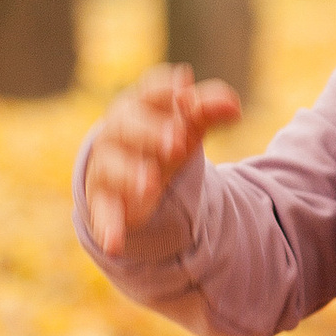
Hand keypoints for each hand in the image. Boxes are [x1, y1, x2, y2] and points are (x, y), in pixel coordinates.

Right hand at [82, 63, 241, 252]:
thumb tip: (233, 105)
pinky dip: (107, 227)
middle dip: (150, 133)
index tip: (185, 93)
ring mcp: (109, 166)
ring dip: (129, 174)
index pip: (149, 92)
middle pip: (127, 126)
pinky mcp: (104, 200)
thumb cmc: (162, 139)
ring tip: (150, 185)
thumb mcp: (188, 125)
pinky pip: (102, 212)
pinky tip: (115, 243)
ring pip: (112, 166)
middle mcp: (118, 131)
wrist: (133, 173)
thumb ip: (209, 111)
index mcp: (140, 105)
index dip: (165, 92)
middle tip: (177, 143)